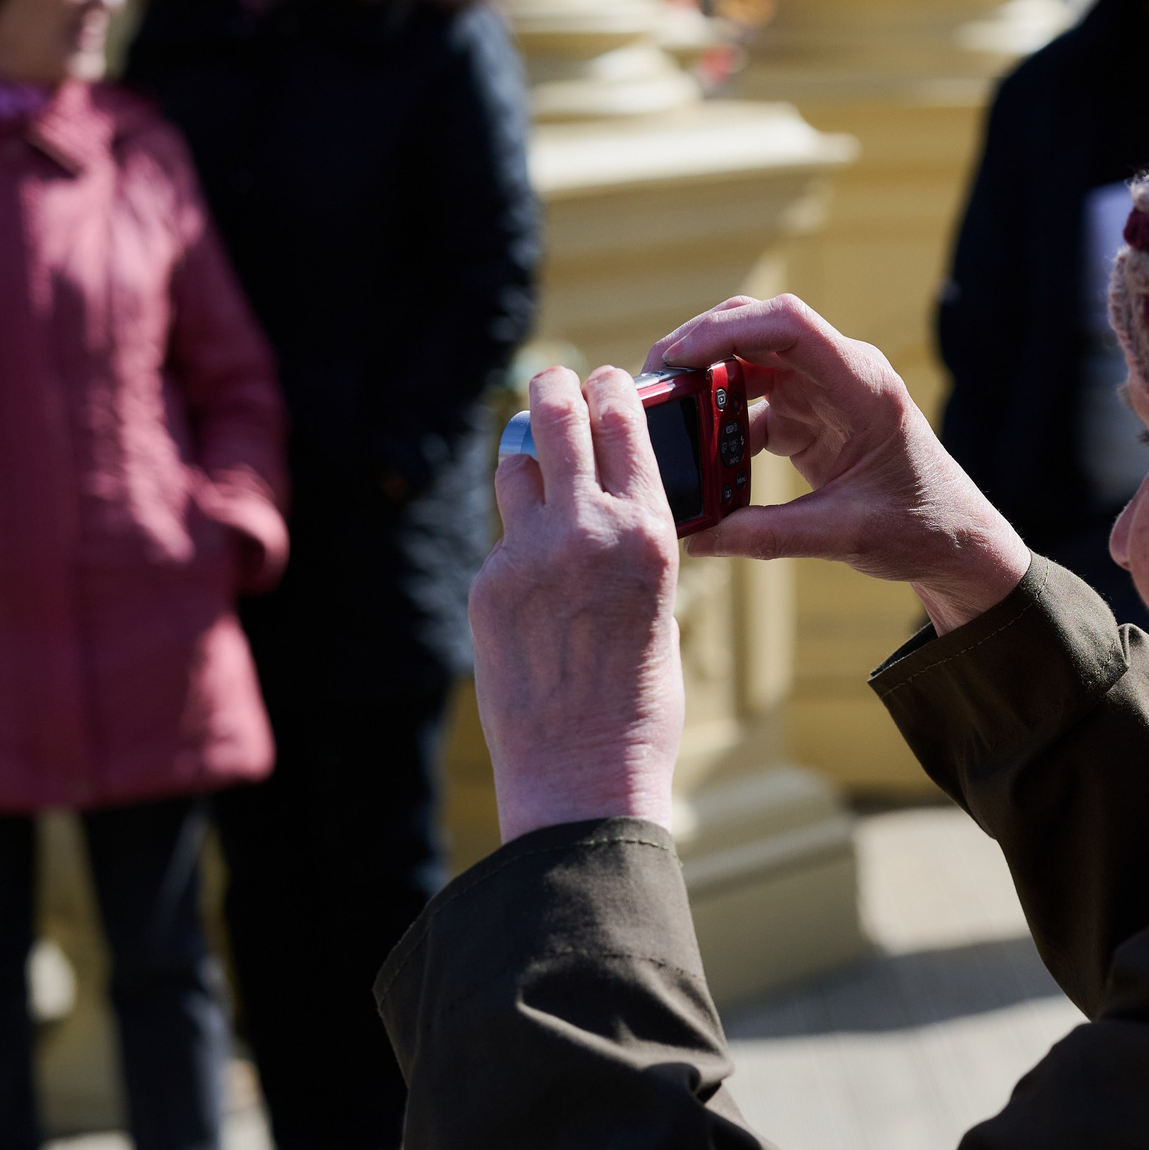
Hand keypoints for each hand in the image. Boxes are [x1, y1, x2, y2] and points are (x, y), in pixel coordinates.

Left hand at [470, 366, 683, 842]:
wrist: (584, 772)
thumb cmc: (641, 702)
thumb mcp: (662, 605)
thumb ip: (633, 548)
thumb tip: (608, 506)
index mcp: (648, 531)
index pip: (623, 424)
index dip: (611, 390)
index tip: (606, 378)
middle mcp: (585, 527)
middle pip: (554, 418)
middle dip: (553, 390)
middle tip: (552, 381)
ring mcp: (526, 553)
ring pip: (514, 467)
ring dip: (525, 453)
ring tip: (532, 452)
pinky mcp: (486, 584)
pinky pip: (500, 538)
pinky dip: (515, 538)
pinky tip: (531, 570)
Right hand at [651, 295, 1031, 634]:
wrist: (957, 544)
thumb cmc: (921, 529)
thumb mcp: (846, 535)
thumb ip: (769, 535)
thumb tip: (697, 538)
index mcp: (864, 385)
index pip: (789, 325)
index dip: (728, 329)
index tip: (678, 355)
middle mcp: (843, 375)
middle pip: (760, 331)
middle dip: (702, 347)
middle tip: (652, 380)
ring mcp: (826, 394)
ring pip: (750, 365)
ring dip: (706, 385)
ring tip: (661, 414)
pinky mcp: (813, 418)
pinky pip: (754, 405)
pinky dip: (722, 424)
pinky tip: (695, 455)